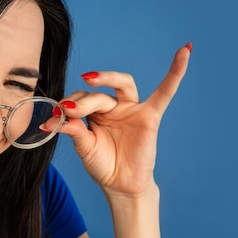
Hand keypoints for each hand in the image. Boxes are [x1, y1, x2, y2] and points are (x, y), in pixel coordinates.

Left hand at [54, 44, 190, 196]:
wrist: (121, 186)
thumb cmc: (103, 165)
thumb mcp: (84, 147)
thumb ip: (74, 130)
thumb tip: (54, 119)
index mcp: (95, 112)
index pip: (80, 100)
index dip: (66, 108)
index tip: (52, 119)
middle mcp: (113, 107)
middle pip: (98, 94)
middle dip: (82, 101)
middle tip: (68, 110)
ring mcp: (132, 109)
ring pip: (122, 84)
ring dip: (106, 77)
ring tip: (89, 78)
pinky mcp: (150, 117)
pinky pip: (165, 93)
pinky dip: (176, 73)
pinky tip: (185, 52)